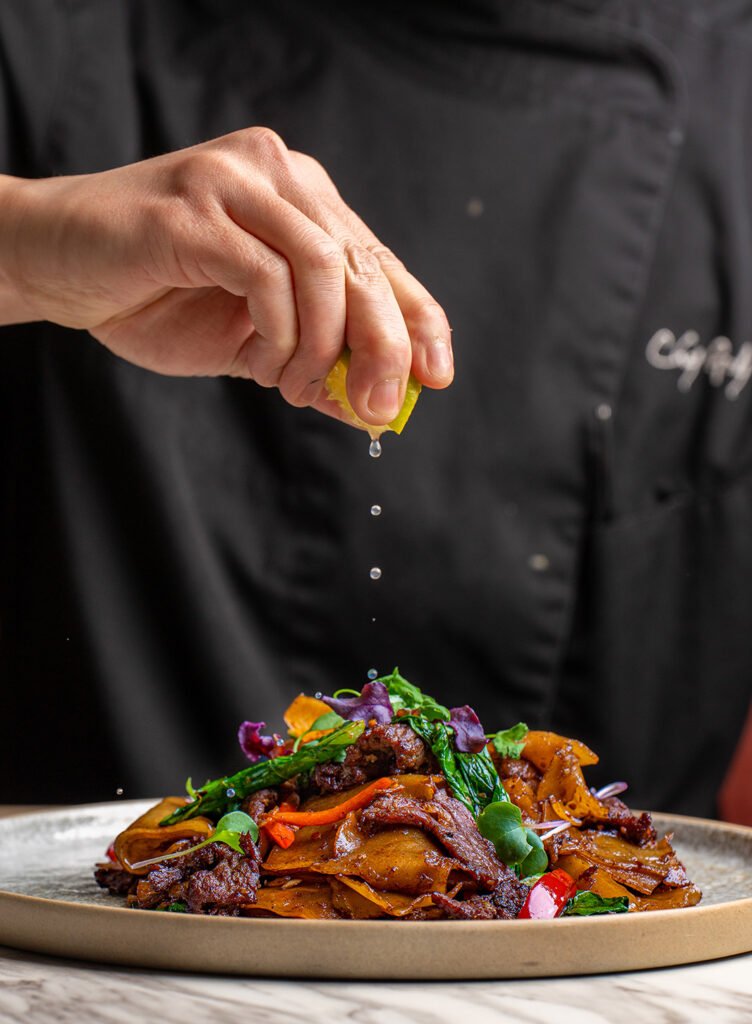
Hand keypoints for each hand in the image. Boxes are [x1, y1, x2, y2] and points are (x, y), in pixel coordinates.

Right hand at [0, 128, 452, 427]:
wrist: (57, 265)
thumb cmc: (153, 298)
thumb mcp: (251, 344)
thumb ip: (312, 366)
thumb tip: (373, 410)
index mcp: (299, 198)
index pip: (377, 257)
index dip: (417, 317)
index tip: (436, 376)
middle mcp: (275, 174)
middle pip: (360, 261)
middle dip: (383, 345)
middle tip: (378, 403)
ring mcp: (233, 183)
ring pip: (322, 265)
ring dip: (322, 345)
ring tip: (295, 387)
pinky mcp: (194, 210)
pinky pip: (266, 275)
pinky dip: (278, 333)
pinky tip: (264, 364)